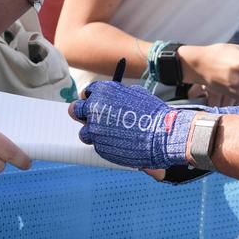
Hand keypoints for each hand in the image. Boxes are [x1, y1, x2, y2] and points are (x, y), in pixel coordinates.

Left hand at [68, 82, 194, 168]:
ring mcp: (95, 129)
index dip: (91, 99)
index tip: (94, 103)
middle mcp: (95, 108)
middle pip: (76, 110)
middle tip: (91, 119)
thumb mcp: (136, 94)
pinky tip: (120, 143)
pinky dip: (106, 145)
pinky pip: (97, 145)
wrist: (162, 134)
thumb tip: (111, 99)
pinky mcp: (99, 146)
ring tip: (111, 135)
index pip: (87, 92)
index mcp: (104, 91)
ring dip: (94, 133)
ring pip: (84, 132)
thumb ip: (118, 95)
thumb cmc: (153, 113)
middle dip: (82, 114)